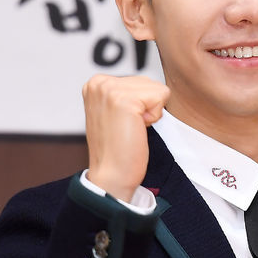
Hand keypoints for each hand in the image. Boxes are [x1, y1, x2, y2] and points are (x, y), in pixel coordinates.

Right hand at [83, 75, 169, 201]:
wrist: (112, 176)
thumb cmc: (118, 149)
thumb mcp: (115, 112)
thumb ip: (126, 93)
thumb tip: (150, 84)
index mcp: (95, 83)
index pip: (140, 81)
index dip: (140, 105)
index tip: (123, 123)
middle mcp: (99, 83)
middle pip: (149, 82)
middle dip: (146, 107)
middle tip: (128, 128)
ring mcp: (109, 89)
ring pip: (157, 89)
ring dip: (151, 112)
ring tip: (131, 129)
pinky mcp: (124, 99)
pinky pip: (161, 97)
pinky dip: (155, 117)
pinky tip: (137, 130)